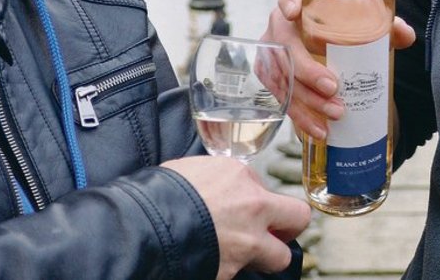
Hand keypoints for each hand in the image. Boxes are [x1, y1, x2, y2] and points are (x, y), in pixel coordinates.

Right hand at [162, 156, 310, 279]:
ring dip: (268, 257)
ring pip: (280, 257)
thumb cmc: (158, 194)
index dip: (255, 202)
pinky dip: (232, 271)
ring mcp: (247, 242)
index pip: (265, 189)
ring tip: (248, 257)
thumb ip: (217, 180)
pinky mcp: (233, 271)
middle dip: (288, 228)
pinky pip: (244, 274)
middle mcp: (253, 207)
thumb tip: (218, 189)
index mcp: (240, 176)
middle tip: (275, 233)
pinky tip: (217, 265)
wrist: (141, 225)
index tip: (243, 209)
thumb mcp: (191, 170)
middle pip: (298, 218)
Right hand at [267, 0, 415, 140]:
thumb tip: (406, 34)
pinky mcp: (272, 79)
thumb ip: (386, 28)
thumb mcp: (364, 27)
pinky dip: (301, 116)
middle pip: (285, 45)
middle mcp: (281, 26)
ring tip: (335, 113)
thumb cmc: (344, 32)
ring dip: (307, 100)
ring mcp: (273, 53)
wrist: (326, 49)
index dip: (288, 1)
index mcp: (301, 3)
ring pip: (282, 78)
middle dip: (306, 69)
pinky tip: (319, 130)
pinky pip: (282, 99)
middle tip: (332, 87)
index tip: (294, 13)